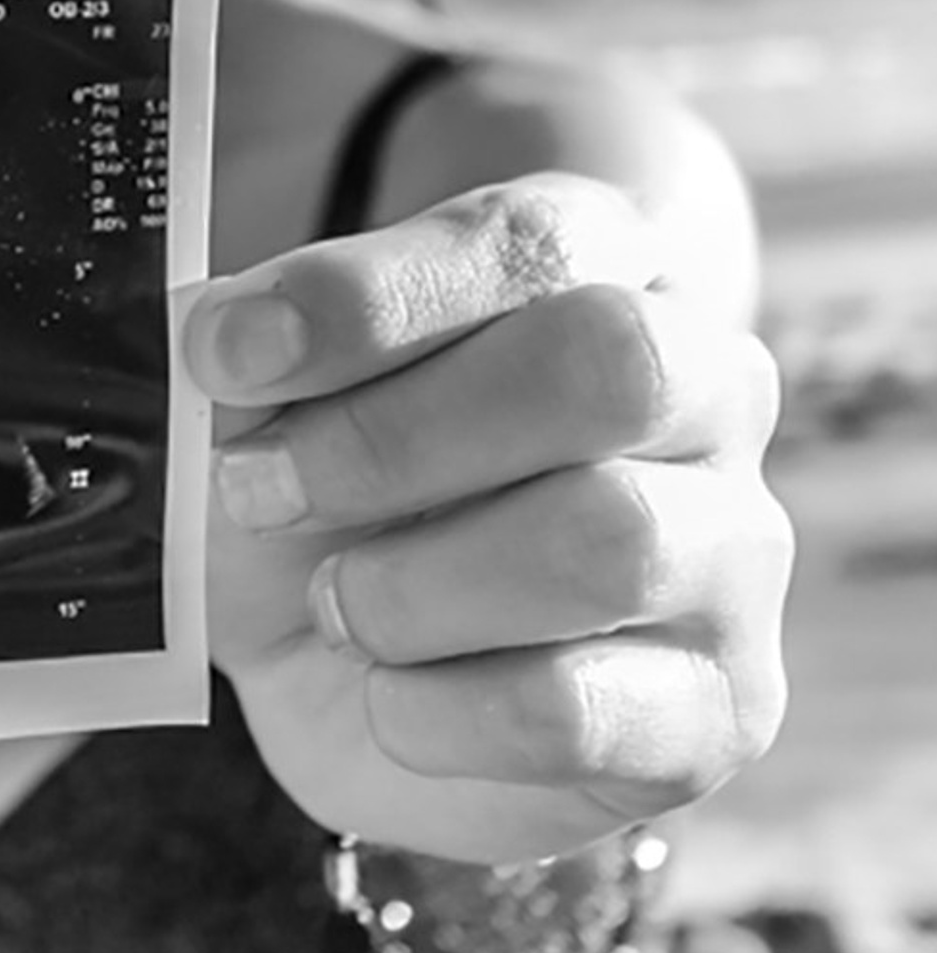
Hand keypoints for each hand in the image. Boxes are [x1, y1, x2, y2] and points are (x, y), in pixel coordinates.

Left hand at [188, 171, 790, 864]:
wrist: (338, 666)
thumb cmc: (316, 492)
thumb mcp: (258, 405)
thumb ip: (249, 352)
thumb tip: (221, 337)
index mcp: (601, 263)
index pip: (527, 242)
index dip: (365, 298)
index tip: (222, 354)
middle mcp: (702, 386)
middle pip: (608, 366)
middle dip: (394, 438)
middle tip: (257, 491)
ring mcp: (733, 550)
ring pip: (610, 541)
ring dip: (411, 584)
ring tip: (333, 604)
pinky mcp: (721, 707)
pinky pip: (584, 710)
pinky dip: (440, 711)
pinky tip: (386, 695)